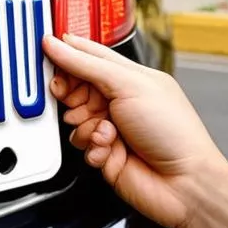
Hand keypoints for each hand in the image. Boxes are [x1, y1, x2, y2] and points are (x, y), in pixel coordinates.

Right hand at [42, 33, 227, 227]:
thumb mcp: (128, 85)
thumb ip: (87, 64)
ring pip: (73, 119)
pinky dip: (92, 147)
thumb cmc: (173, 131)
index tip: (46, 55)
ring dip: (86, 126)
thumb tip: (58, 45)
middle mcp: (119, 101)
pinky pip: (80, 144)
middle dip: (71, 95)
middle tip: (74, 100)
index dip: (66, 54)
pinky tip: (111, 149)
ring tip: (107, 132)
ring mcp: (110, 127)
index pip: (89, 57)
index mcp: (130, 77)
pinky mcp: (103, 152)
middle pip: (75, 88)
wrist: (181, 182)